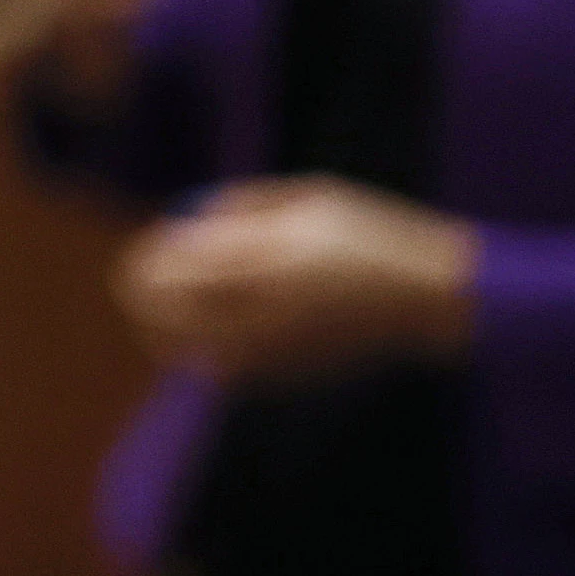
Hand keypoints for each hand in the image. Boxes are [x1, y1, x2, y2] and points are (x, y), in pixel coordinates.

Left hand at [114, 176, 475, 383]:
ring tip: (184, 307)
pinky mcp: (288, 377)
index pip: (166, 270)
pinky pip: (225, 371)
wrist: (428, 299)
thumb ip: (240, 208)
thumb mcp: (304, 198)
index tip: (155, 245)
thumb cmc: (369, 233)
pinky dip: (210, 352)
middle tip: (150, 280)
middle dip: (145, 297)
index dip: (146, 258)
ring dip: (172, 330)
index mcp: (262, 260)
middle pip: (161, 317)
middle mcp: (260, 311)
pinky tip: (227, 330)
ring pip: (187, 352)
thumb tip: (186, 221)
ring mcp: (273, 351)